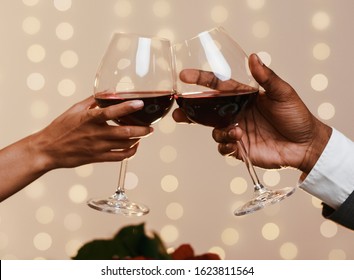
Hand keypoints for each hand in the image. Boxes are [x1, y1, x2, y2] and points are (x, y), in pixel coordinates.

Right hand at [31, 96, 152, 170]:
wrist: (48, 150)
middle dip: (142, 130)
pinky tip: (134, 146)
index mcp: (89, 119)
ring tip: (144, 134)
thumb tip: (109, 92)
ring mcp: (98, 147)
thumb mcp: (75, 109)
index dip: (128, 108)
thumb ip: (93, 100)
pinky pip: (120, 157)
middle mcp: (96, 134)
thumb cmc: (61, 128)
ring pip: (125, 145)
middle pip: (125, 132)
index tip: (140, 103)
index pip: (111, 112)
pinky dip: (131, 152)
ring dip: (138, 139)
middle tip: (151, 127)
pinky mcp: (98, 158)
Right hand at [173, 54, 331, 173]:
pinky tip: (237, 144)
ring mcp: (236, 131)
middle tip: (178, 113)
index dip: (200, 80)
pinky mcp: (239, 148)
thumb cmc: (296, 115)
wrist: (305, 145)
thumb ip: (266, 77)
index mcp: (243, 97)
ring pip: (213, 130)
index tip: (184, 76)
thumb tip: (254, 56)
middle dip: (189, 112)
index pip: (216, 86)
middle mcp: (235, 113)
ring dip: (220, 131)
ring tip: (236, 132)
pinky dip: (225, 146)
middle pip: (206, 111)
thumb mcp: (283, 93)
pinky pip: (222, 147)